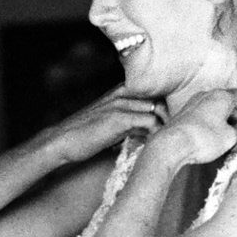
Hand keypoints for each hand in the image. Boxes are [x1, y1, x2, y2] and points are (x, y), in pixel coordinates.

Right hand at [44, 87, 162, 165]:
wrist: (61, 141)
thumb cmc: (84, 136)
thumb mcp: (111, 124)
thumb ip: (130, 123)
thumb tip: (149, 133)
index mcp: (121, 91)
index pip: (155, 93)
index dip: (166, 110)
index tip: (172, 126)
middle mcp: (123, 93)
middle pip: (161, 99)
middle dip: (171, 118)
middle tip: (174, 135)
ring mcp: (121, 104)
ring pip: (158, 108)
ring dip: (167, 125)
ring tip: (169, 141)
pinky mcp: (119, 118)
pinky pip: (150, 121)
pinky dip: (157, 133)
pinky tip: (157, 145)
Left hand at [148, 88, 236, 167]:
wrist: (172, 145)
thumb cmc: (202, 138)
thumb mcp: (230, 137)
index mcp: (221, 96)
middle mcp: (206, 96)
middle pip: (230, 103)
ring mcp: (194, 104)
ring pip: (217, 110)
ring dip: (228, 122)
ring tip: (235, 138)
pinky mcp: (185, 116)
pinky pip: (206, 116)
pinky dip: (216, 125)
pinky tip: (218, 139)